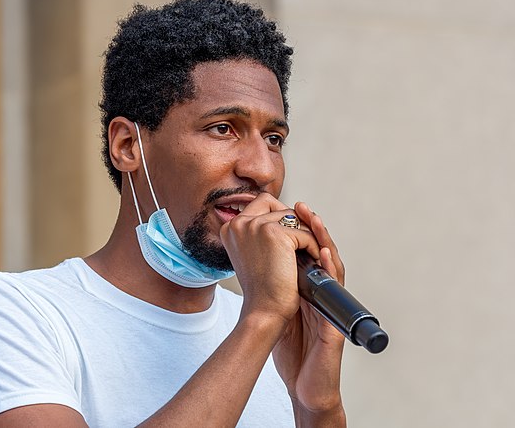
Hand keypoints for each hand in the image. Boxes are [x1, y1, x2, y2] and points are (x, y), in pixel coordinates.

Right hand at [219, 194, 320, 323]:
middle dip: (294, 223)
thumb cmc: (263, 289)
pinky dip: (313, 247)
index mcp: (230, 227)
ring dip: (306, 236)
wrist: (264, 311)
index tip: (290, 239)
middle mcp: (239, 222)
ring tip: (308, 255)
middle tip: (303, 244)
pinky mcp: (275, 233)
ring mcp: (256, 226)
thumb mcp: (255, 254)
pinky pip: (305, 233)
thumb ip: (261, 232)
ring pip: (294, 219)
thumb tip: (291, 211)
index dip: (279, 217)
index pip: (261, 204)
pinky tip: (312, 262)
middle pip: (277, 205)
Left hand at [273, 202, 345, 417]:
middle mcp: (320, 291)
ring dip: (323, 240)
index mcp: (307, 287)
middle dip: (311, 227)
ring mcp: (329, 304)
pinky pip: (336, 291)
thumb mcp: (278, 310)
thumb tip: (251, 261)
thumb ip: (273, 286)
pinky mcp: (335, 320)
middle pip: (320, 252)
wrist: (303, 380)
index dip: (298, 230)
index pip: (305, 252)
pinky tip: (323, 253)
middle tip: (301, 206)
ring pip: (332, 265)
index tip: (285, 209)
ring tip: (313, 219)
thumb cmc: (292, 348)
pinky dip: (331, 269)